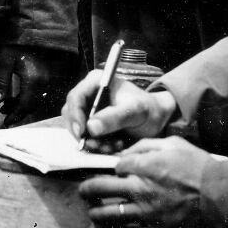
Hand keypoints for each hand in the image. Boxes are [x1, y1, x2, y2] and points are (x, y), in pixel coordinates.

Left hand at [0, 45, 73, 126]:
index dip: (16, 115)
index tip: (6, 122)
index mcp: (33, 78)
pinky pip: (36, 93)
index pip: (25, 104)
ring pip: (34, 100)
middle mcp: (42, 81)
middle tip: (4, 116)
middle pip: (31, 105)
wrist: (31, 32)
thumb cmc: (16, 44)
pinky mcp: (44, 76)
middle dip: (17, 112)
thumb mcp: (5, 60)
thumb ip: (1, 80)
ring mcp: (45, 78)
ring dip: (20, 105)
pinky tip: (13, 97)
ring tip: (4, 106)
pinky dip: (25, 98)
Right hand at [62, 70, 176, 149]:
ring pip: (77, 129)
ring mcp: (90, 110)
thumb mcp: (134, 111)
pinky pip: (86, 138)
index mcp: (97, 81)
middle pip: (71, 114)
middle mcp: (89, 94)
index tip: (81, 133)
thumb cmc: (148, 109)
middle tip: (98, 145)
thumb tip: (90, 127)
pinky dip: (97, 145)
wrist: (156, 119)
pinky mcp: (92, 124)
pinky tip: (113, 145)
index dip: (75, 115)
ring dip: (91, 142)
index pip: (75, 97)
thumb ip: (114, 118)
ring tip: (112, 145)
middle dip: (82, 133)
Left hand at [79, 136, 209, 227]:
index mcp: (144, 167)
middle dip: (88, 188)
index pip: (115, 166)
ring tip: (92, 211)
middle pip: (102, 189)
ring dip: (97, 212)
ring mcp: (146, 213)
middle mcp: (140, 190)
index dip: (111, 166)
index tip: (111, 168)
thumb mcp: (172, 143)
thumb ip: (147, 145)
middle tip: (83, 190)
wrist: (218, 196)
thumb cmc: (197, 167)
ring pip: (110, 214)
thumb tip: (128, 151)